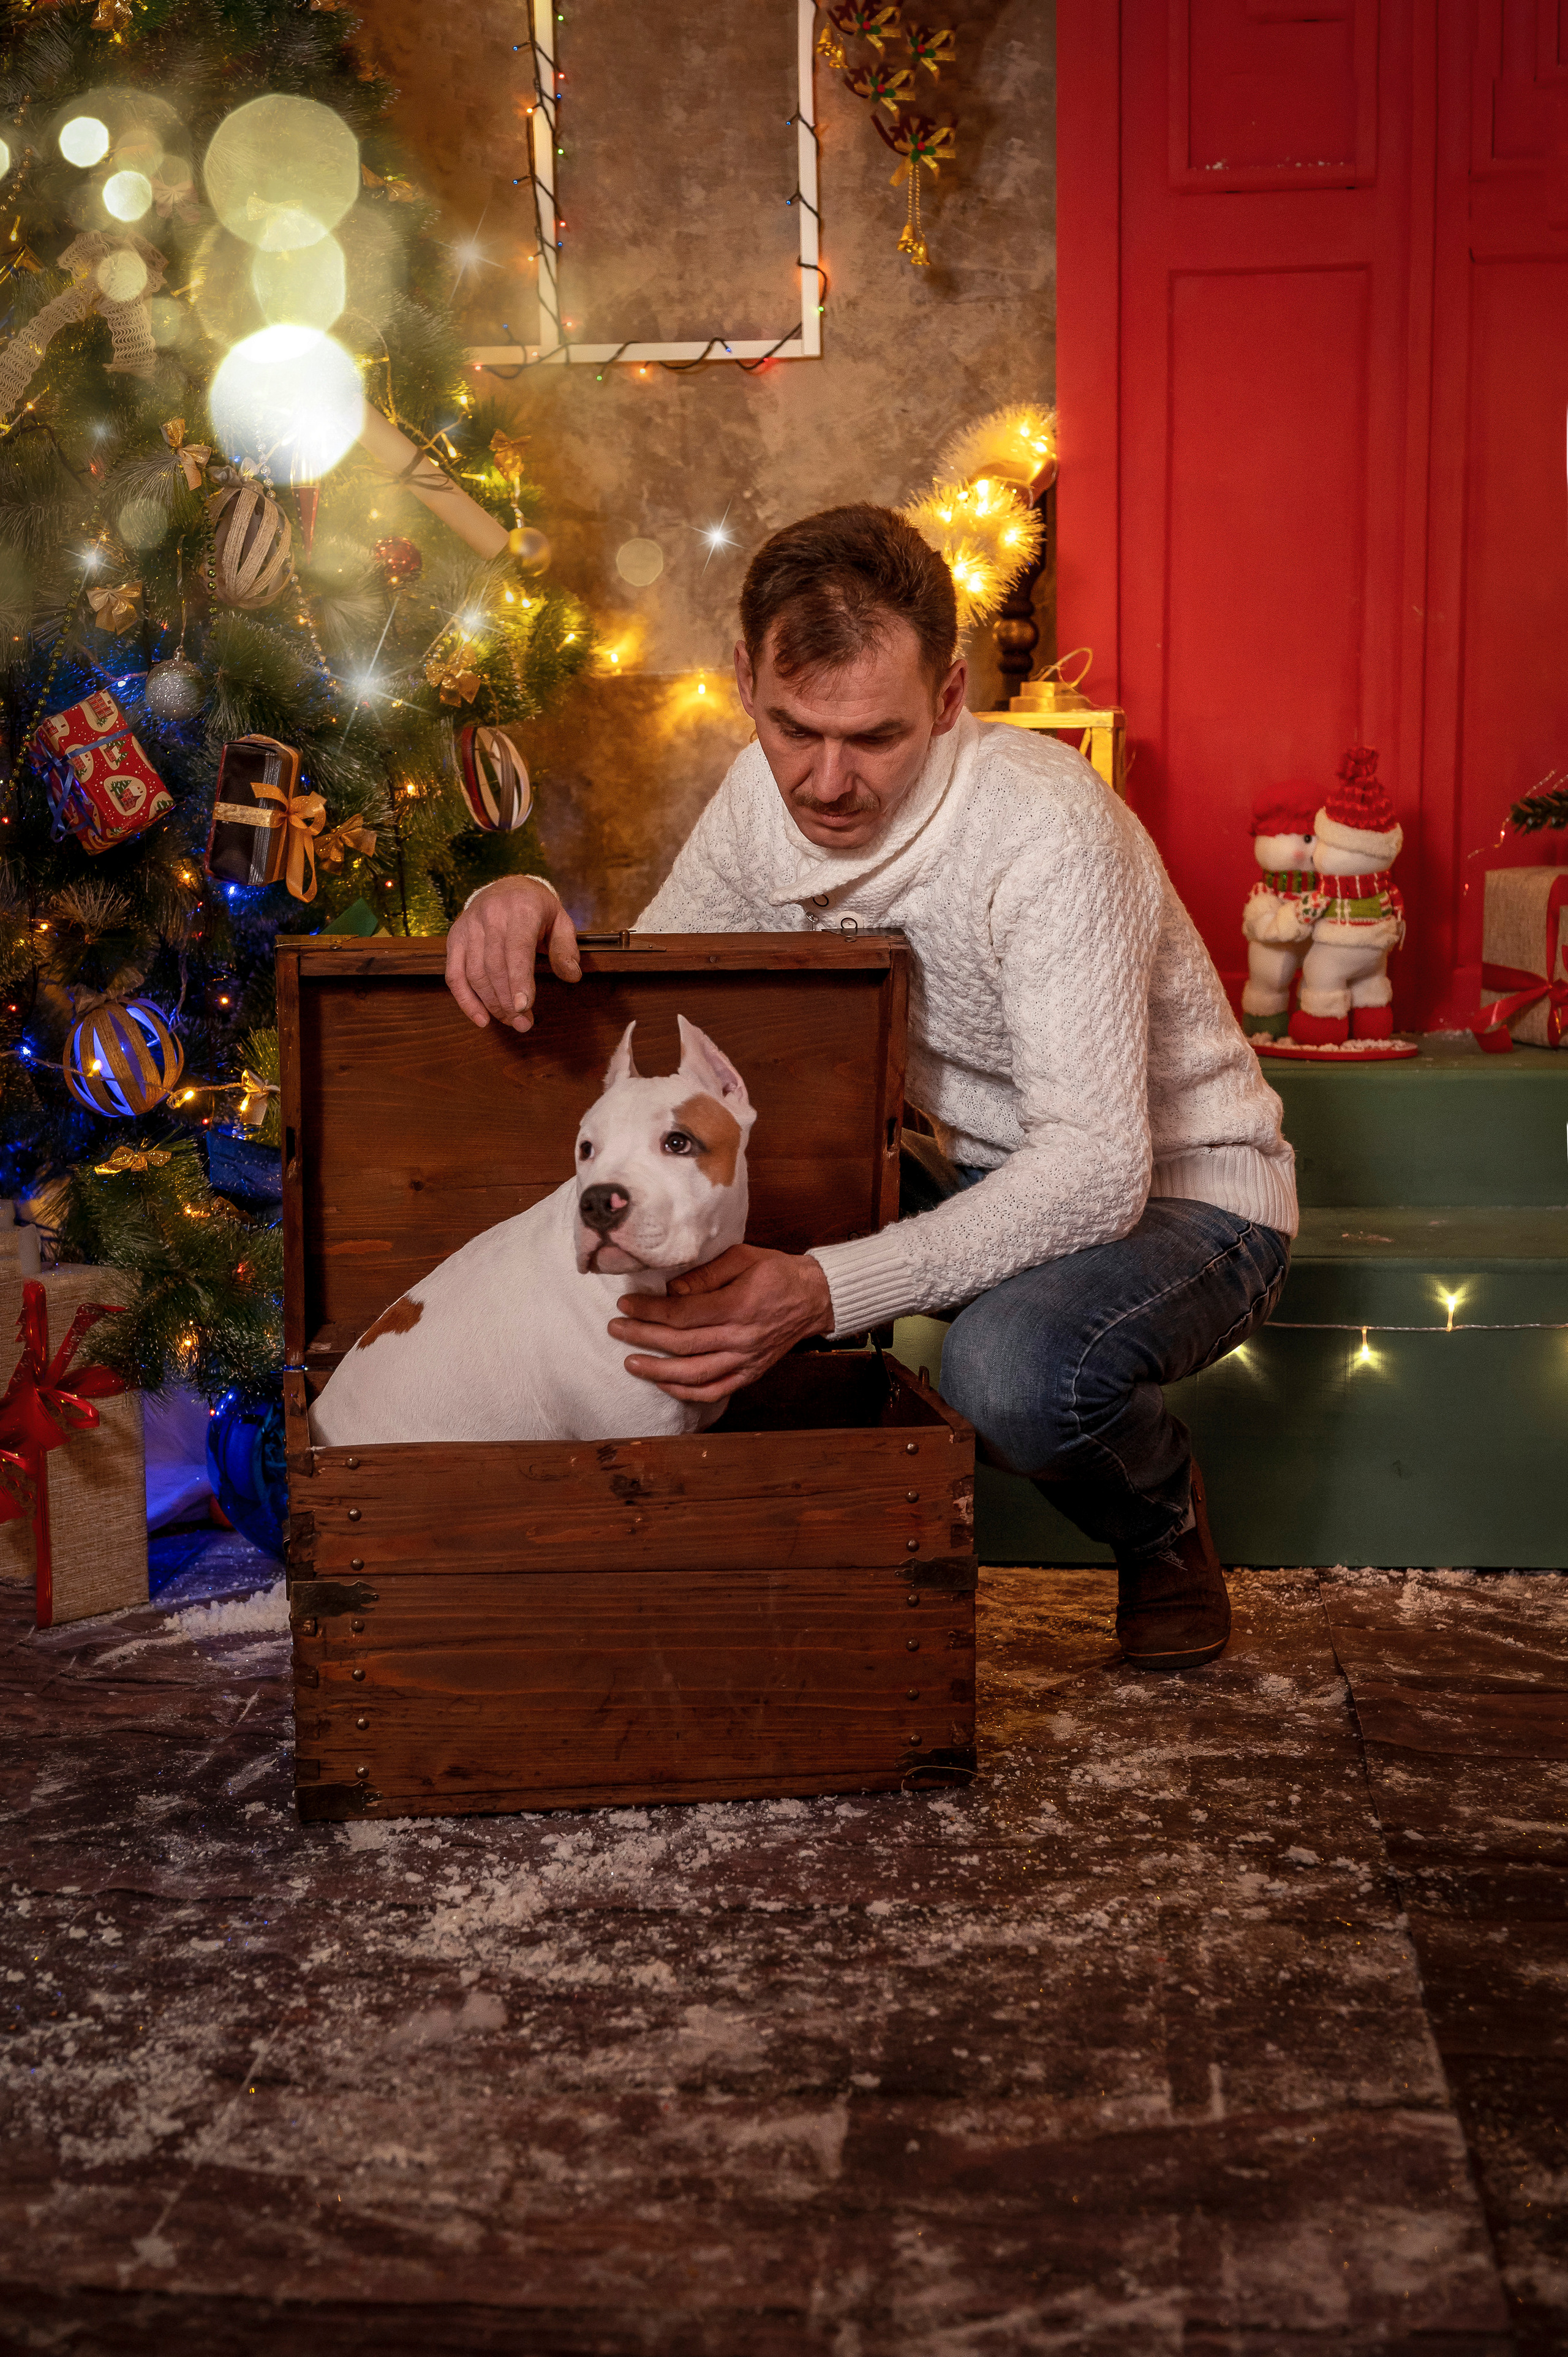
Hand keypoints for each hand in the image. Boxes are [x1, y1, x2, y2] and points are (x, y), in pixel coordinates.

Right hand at [444, 876, 580, 1030]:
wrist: (506, 887)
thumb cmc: (537, 908)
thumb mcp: (560, 920)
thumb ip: (566, 948)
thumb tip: (572, 976)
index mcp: (521, 909)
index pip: (517, 949)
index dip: (519, 980)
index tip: (525, 1007)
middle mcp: (490, 915)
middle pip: (494, 966)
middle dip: (508, 1001)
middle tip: (523, 1024)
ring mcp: (468, 926)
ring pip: (474, 973)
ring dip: (491, 1004)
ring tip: (511, 1021)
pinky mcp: (455, 938)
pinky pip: (454, 974)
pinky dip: (465, 1000)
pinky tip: (482, 1019)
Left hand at [610, 1245, 834, 1403]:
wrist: (814, 1297)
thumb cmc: (776, 1271)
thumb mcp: (743, 1257)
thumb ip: (706, 1273)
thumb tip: (671, 1288)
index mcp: (738, 1305)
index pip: (682, 1313)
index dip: (649, 1310)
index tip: (625, 1304)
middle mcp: (741, 1337)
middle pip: (681, 1344)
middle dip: (642, 1337)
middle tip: (615, 1329)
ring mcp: (746, 1359)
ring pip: (694, 1374)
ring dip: (658, 1371)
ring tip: (630, 1362)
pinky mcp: (750, 1372)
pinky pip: (715, 1390)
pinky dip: (687, 1392)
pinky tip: (664, 1383)